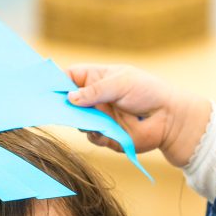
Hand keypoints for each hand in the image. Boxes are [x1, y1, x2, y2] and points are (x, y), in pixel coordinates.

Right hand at [66, 64, 210, 166]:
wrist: (170, 119)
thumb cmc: (148, 92)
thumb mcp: (121, 83)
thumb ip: (95, 91)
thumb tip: (70, 98)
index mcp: (97, 79)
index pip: (69, 77)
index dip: (57, 82)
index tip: (45, 89)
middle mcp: (95, 99)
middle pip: (68, 102)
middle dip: (62, 106)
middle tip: (57, 109)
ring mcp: (100, 118)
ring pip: (78, 122)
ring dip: (81, 122)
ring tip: (89, 119)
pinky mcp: (107, 136)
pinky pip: (93, 138)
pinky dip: (96, 135)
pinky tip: (105, 132)